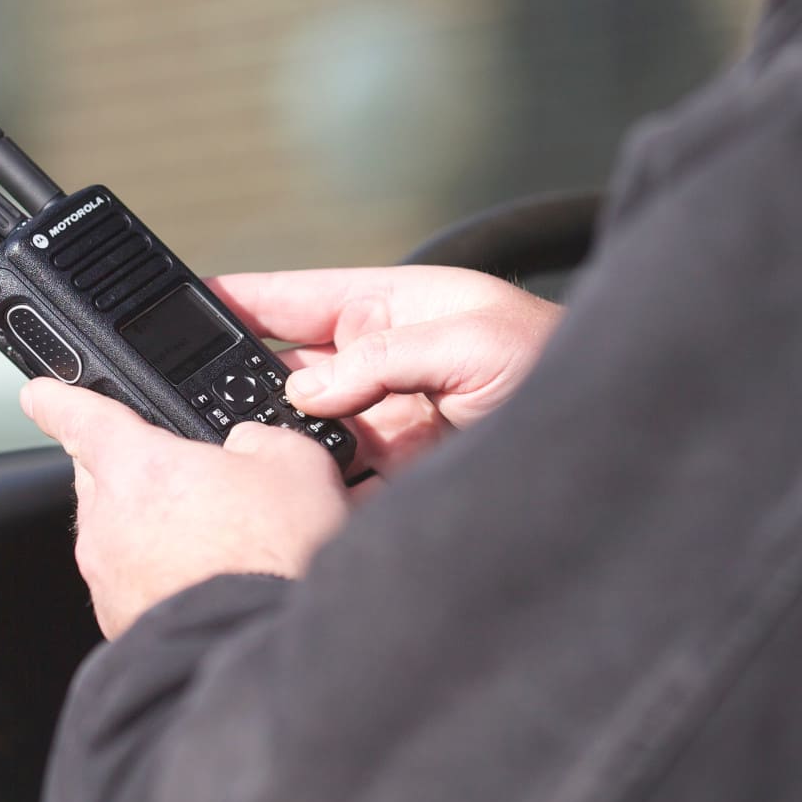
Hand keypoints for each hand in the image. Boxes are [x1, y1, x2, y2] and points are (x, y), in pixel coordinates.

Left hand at [21, 379, 348, 638]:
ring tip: (216, 542)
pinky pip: (131, 584)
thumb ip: (258, 440)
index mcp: (137, 466)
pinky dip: (159, 578)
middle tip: (192, 482)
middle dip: (136, 473)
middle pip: (101, 478)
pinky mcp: (119, 622)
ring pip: (118, 534)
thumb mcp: (294, 464)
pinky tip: (208, 581)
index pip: (79, 416)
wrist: (266, 646)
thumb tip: (247, 447)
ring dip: (151, 531)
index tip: (39, 394)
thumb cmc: (276, 558)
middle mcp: (108, 520)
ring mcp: (109, 578)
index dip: (57, 399)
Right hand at [209, 267, 561, 473]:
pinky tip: (298, 504)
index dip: (236, 299)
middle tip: (201, 407)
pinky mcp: (400, 481)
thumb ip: (388, 353)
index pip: (294, 297)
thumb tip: (310, 386)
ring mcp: (388, 426)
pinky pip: (337, 489)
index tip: (178, 305)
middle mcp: (381, 365)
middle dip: (246, 388)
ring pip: (306, 437)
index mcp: (392, 308)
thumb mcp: (478, 337)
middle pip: (287, 373)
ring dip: (282, 449)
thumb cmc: (564, 364)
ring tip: (251, 462)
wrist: (623, 445)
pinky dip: (315, 498)